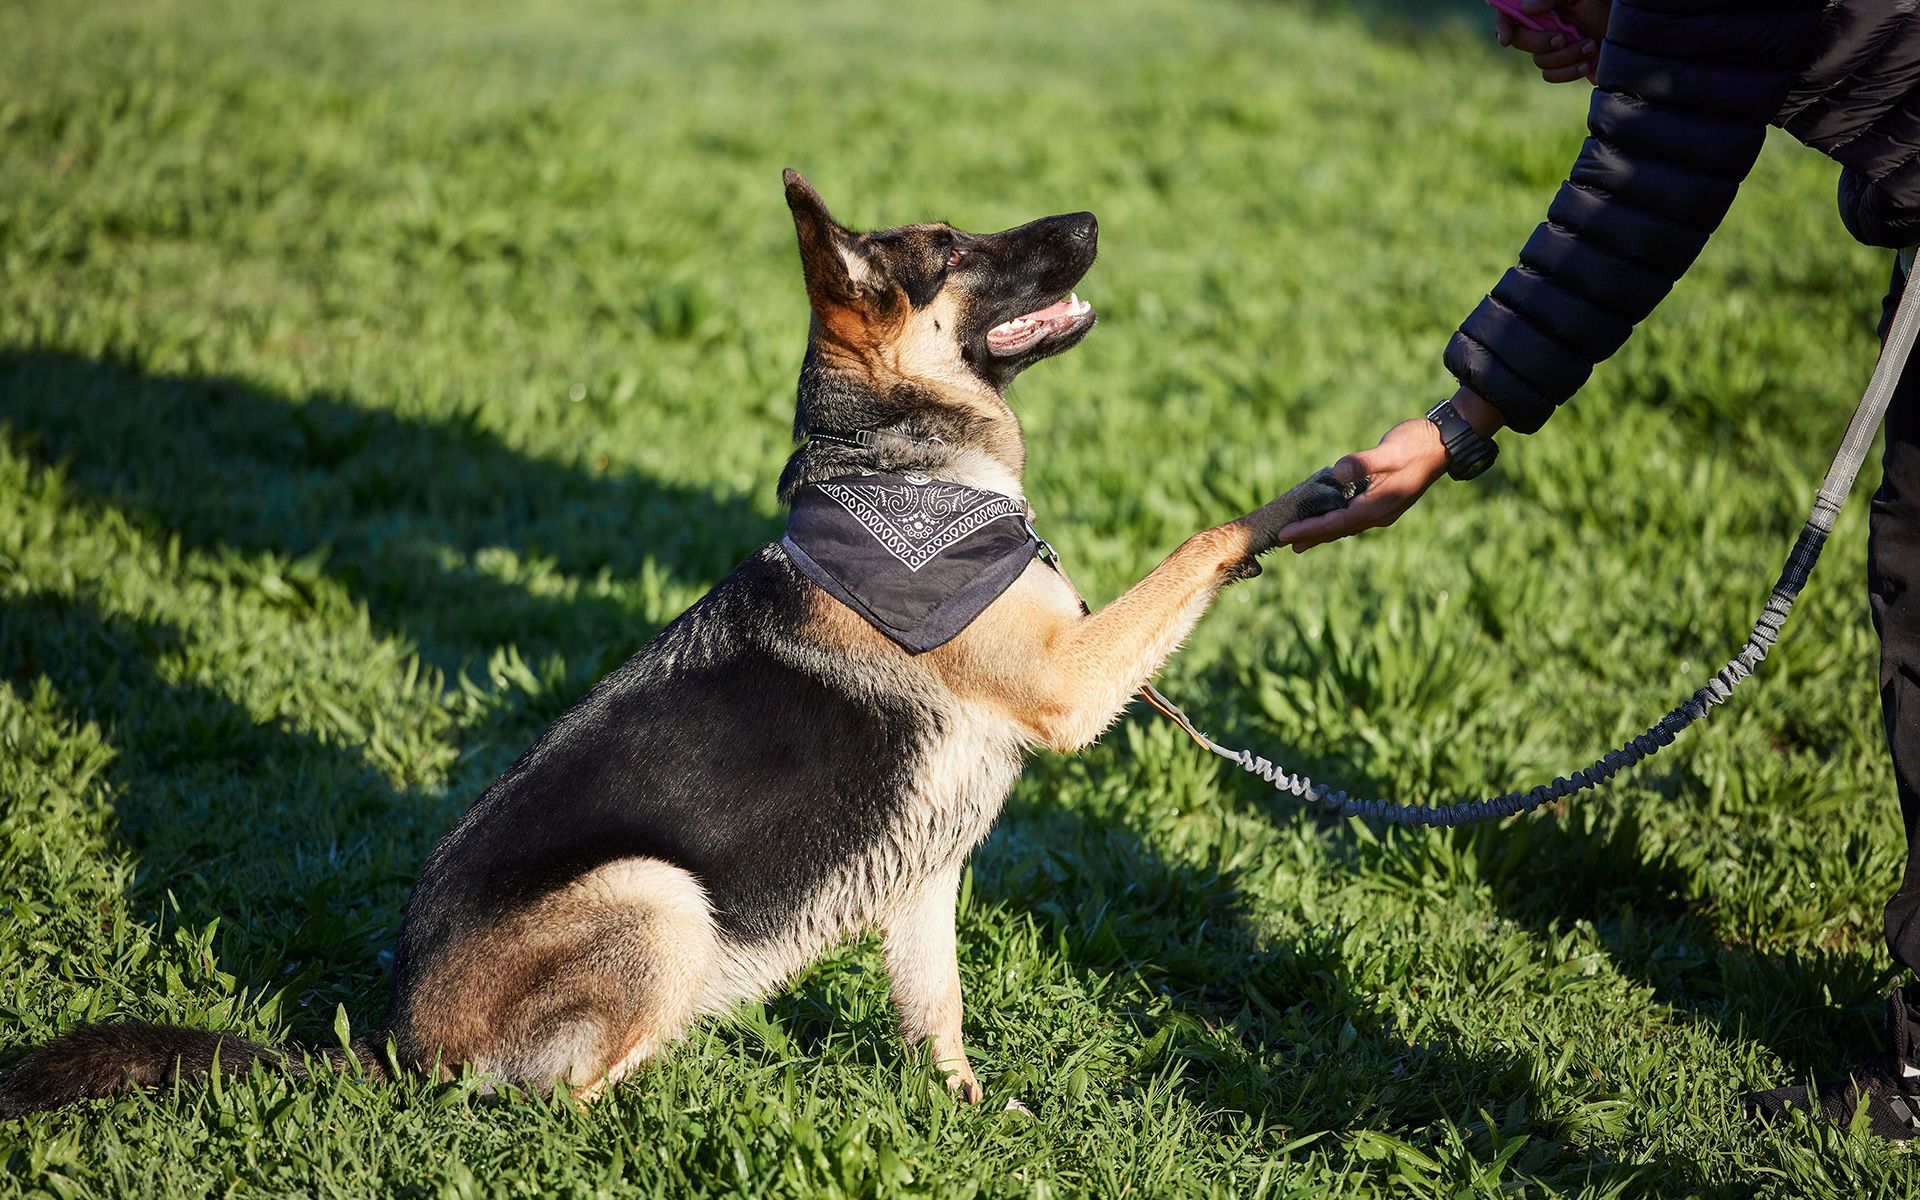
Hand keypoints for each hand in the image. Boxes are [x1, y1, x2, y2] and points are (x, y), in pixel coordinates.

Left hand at [1276, 420, 1449, 551]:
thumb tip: (1338, 472)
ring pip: (1345, 526)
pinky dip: (1335, 521)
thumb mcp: (1390, 450)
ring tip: (1298, 541)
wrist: (1444, 443)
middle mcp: (1379, 513)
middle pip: (1338, 530)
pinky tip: (1326, 520)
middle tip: (1281, 543)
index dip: (1309, 529)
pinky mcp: (1384, 501)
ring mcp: (1383, 509)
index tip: (1285, 535)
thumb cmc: (1416, 443)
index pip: (1336, 523)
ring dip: (1321, 533)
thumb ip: (1364, 463)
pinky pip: (1353, 517)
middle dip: (1310, 536)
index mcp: (1378, 505)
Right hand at [1493, 0, 1608, 83]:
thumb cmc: (1602, 3)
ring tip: (1590, 45)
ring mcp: (1550, 47)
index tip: (1507, 39)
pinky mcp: (1562, 65)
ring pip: (1539, 60)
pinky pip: (1550, 75)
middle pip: (1520, 41)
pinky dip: (1568, 72)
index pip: (1507, 14)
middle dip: (1541, 42)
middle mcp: (1540, 25)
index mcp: (1539, 6)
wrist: (1628, 27)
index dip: (1502, 26)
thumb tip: (1525, 8)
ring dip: (1565, 56)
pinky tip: (1587, 64)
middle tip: (1562, 38)